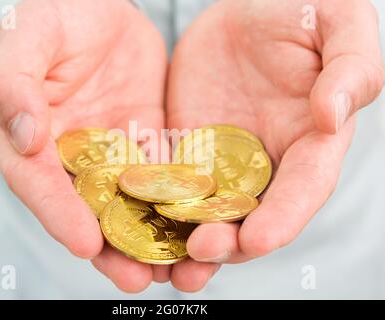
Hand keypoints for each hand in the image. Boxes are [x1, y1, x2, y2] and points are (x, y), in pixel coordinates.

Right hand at [0, 0, 169, 292]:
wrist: (98, 6)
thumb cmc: (53, 18)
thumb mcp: (26, 40)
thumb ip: (14, 86)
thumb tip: (25, 139)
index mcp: (32, 140)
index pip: (41, 184)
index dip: (59, 214)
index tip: (84, 242)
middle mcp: (72, 158)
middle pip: (88, 210)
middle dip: (112, 247)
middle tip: (136, 279)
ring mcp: (113, 154)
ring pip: (130, 204)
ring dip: (149, 238)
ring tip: (174, 269)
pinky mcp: (148, 143)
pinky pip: (163, 177)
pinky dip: (177, 204)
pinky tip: (197, 223)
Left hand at [167, 0, 383, 289]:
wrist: (247, 7)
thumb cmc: (300, 11)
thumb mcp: (339, 25)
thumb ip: (351, 69)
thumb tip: (334, 116)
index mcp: (310, 143)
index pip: (302, 190)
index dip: (283, 218)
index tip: (259, 239)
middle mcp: (268, 163)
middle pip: (250, 215)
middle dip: (227, 241)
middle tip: (199, 253)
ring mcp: (224, 161)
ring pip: (208, 212)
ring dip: (188, 240)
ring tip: (167, 265)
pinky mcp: (188, 151)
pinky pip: (172, 184)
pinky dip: (158, 208)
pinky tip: (139, 222)